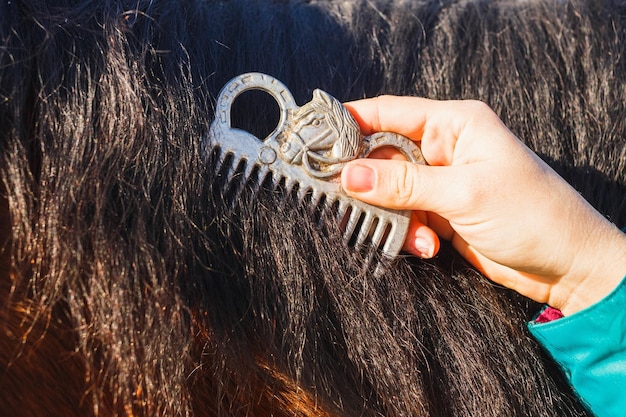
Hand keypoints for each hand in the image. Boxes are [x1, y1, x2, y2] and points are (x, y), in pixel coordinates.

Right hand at [341, 96, 625, 314]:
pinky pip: (404, 216)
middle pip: (383, 155)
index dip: (351, 122)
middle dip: (370, 183)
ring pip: (389, 191)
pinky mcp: (441, 211)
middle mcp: (445, 147)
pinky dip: (409, 233)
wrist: (567, 264)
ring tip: (418, 236)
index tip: (316, 140)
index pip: (389, 112)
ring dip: (394, 216)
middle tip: (352, 202)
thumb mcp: (463, 192)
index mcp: (455, 123)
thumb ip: (403, 183)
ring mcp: (441, 180)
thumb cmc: (531, 214)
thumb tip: (349, 175)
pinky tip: (431, 247)